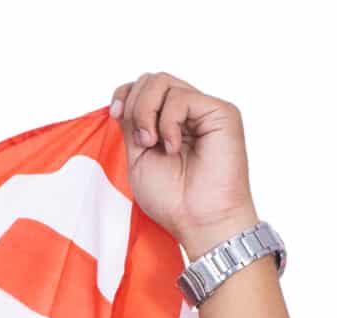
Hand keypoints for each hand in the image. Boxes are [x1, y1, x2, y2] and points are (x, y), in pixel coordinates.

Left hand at [109, 73, 258, 256]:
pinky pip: (182, 98)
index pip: (142, 87)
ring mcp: (203, 110)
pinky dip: (169, 122)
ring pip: (163, 82)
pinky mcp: (221, 112)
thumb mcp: (137, 157)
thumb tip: (124, 98)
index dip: (124, 94)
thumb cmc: (171, 198)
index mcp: (166, 122)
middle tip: (141, 141)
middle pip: (151, 79)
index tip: (115, 115)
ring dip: (147, 113)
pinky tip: (174, 147)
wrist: (199, 219)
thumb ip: (132, 125)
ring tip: (152, 144)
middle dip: (134, 105)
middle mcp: (186, 112)